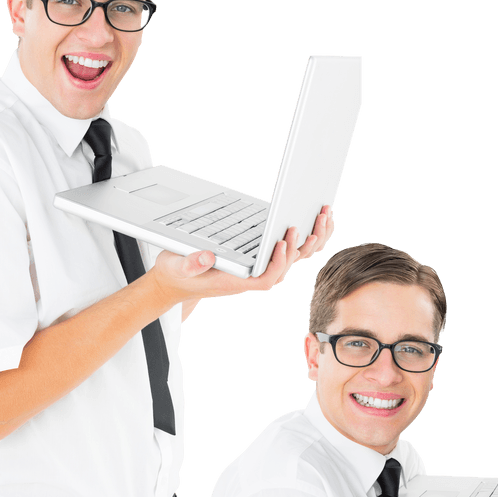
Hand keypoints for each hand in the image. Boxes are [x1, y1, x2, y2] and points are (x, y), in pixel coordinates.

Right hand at [151, 207, 335, 304]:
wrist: (176, 281)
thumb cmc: (177, 274)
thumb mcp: (178, 266)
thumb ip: (191, 263)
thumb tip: (206, 256)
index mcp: (239, 281)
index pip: (268, 277)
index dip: (279, 262)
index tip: (283, 242)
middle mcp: (253, 276)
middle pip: (287, 265)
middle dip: (303, 245)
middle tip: (314, 223)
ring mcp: (258, 267)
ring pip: (292, 257)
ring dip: (309, 239)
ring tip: (322, 215)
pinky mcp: (259, 258)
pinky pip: (287, 249)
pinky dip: (302, 236)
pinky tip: (311, 219)